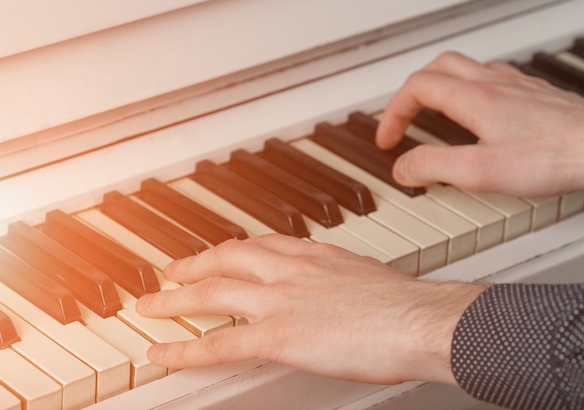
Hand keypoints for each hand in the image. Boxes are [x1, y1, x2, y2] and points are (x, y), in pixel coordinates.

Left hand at [136, 234, 486, 384]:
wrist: (420, 318)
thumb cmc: (407, 304)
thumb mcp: (371, 278)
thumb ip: (345, 281)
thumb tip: (342, 293)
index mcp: (316, 255)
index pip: (263, 243)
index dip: (235, 247)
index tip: (222, 250)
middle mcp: (291, 269)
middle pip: (228, 258)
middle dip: (195, 263)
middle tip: (172, 269)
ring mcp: (280, 300)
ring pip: (212, 292)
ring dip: (176, 298)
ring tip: (152, 305)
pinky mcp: (277, 336)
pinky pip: (218, 342)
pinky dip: (185, 348)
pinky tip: (163, 352)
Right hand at [377, 51, 583, 196]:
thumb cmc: (556, 157)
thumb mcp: (481, 171)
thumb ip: (434, 166)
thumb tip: (403, 168)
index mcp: (474, 98)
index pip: (417, 88)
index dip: (393, 113)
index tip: (388, 140)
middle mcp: (494, 84)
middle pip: (438, 68)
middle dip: (412, 92)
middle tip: (404, 118)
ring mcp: (518, 86)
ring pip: (466, 69)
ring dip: (440, 86)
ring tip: (434, 112)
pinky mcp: (536, 95)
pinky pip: (493, 79)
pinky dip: (471, 91)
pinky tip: (481, 113)